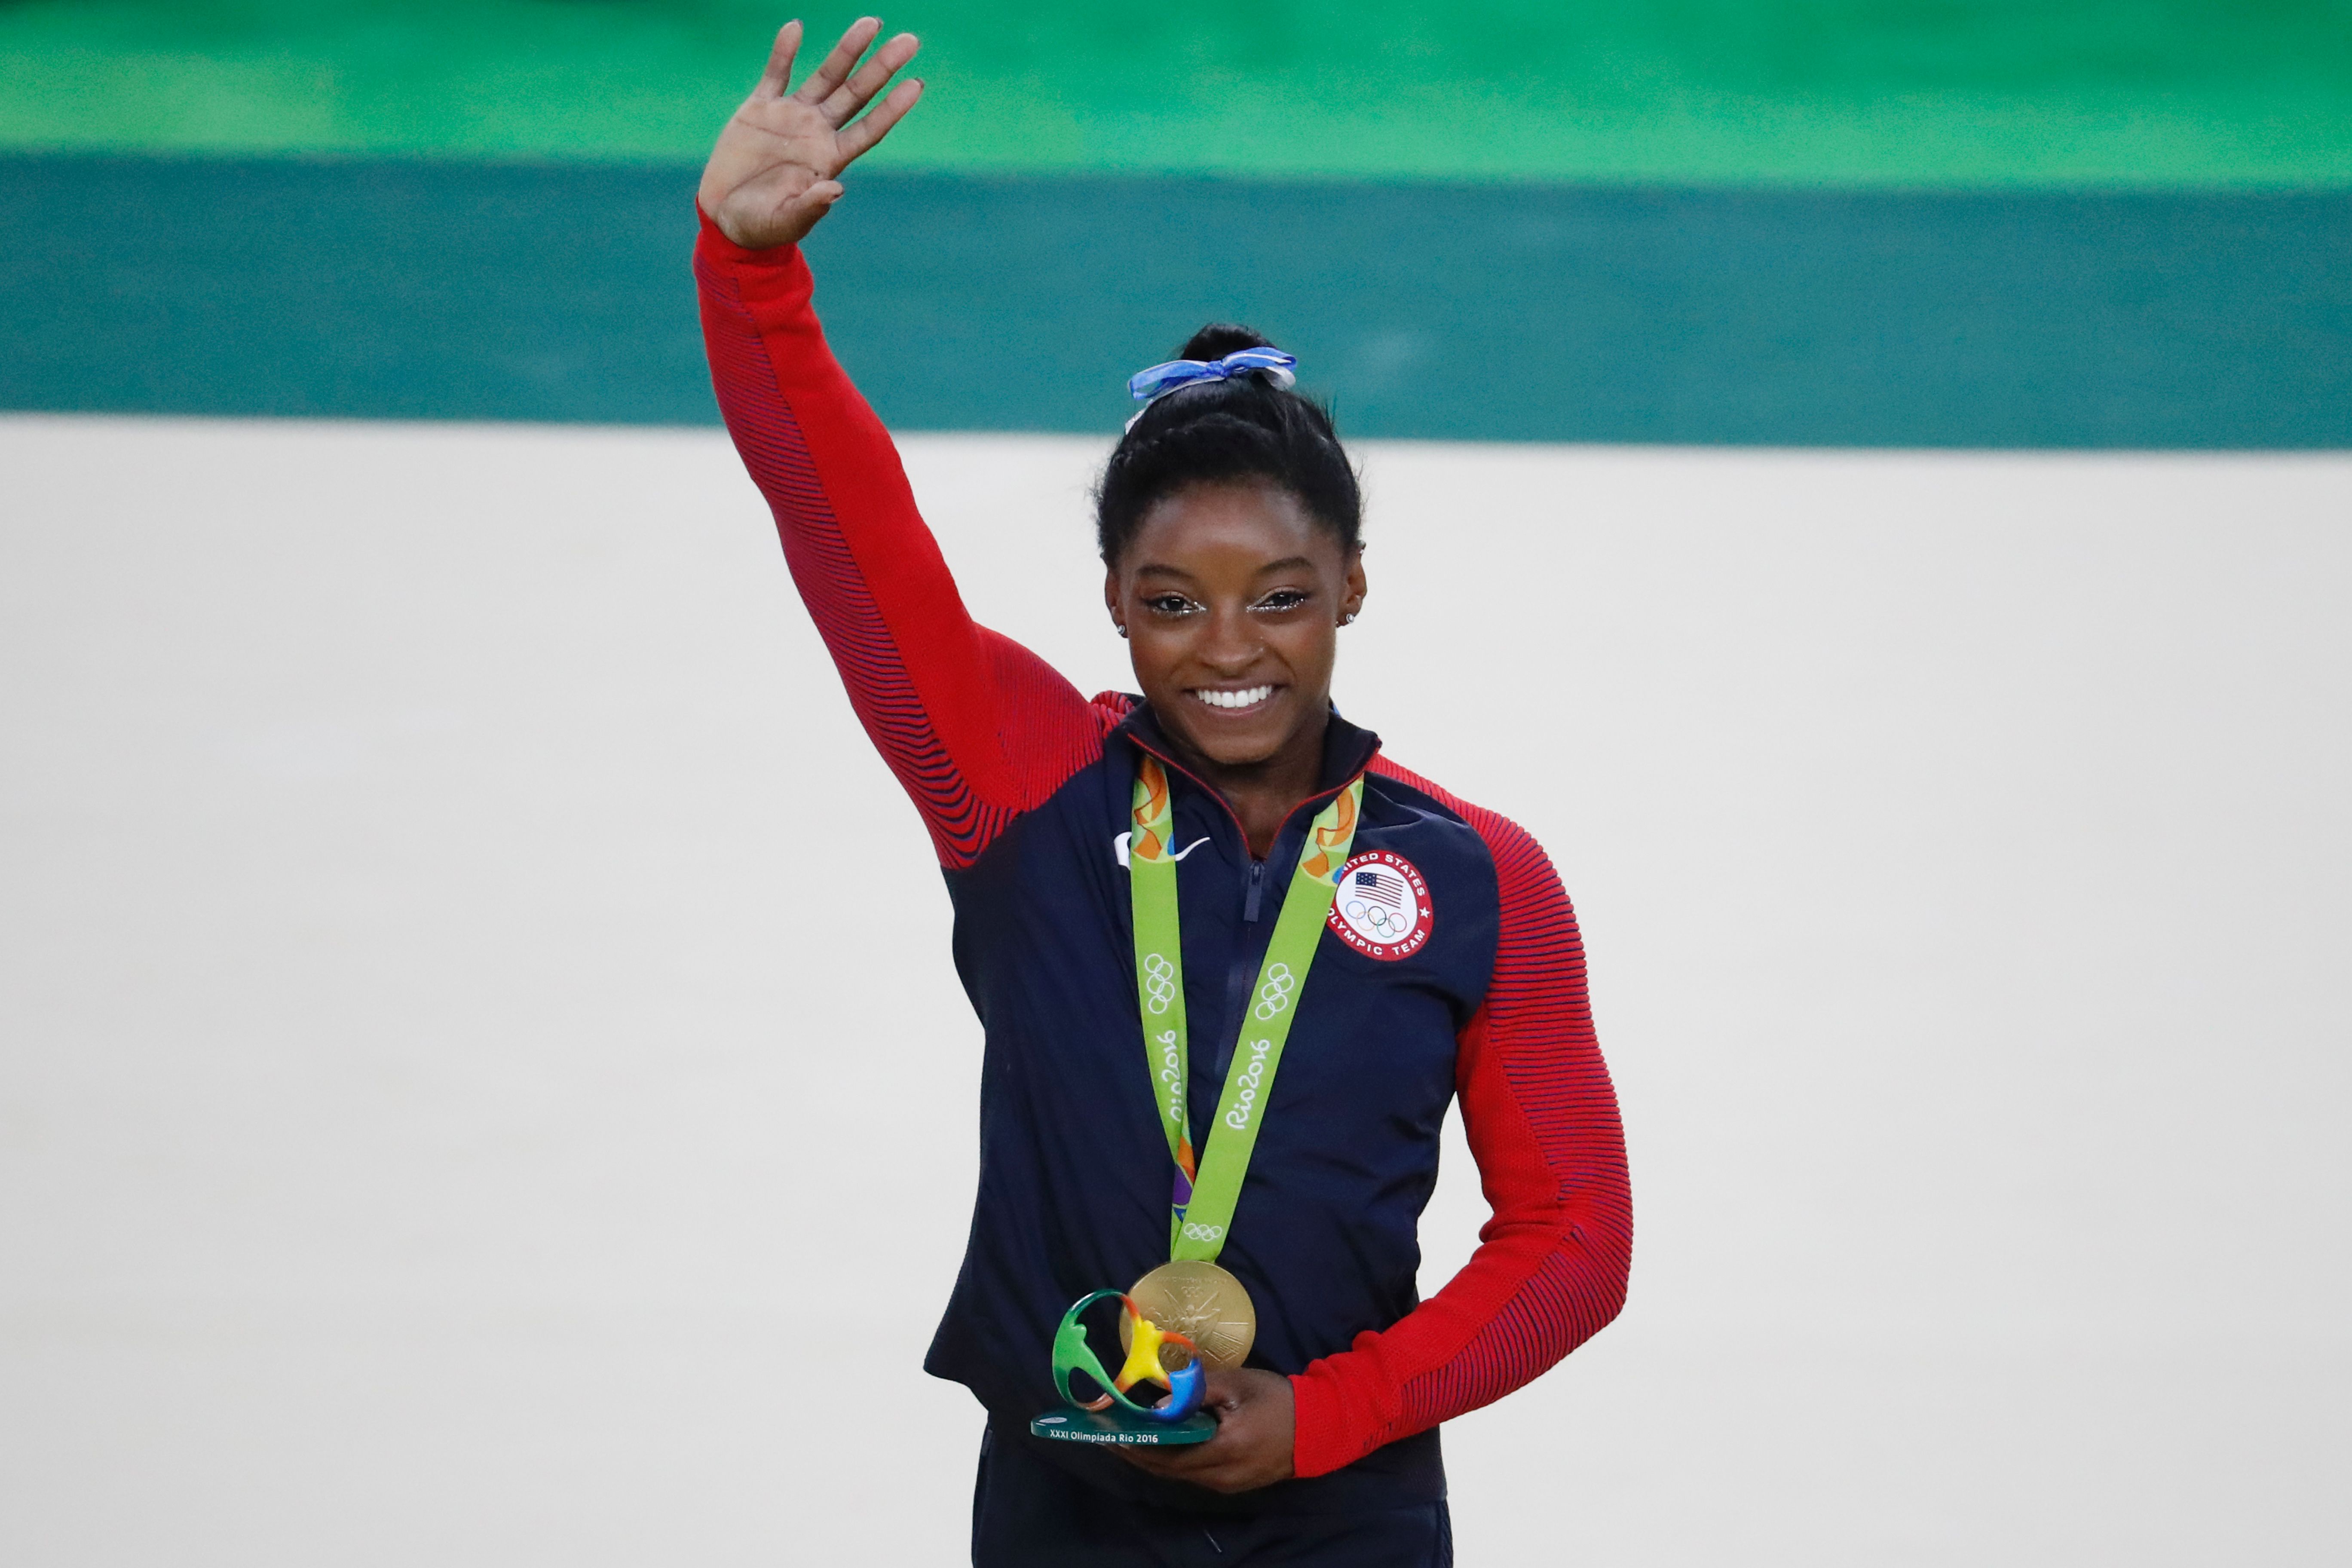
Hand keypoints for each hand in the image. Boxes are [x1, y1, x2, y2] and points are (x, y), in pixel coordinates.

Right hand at [697, 17, 922, 250]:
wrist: (725, 218)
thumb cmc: (762, 226)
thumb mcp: (787, 220)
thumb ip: (811, 206)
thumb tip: (837, 191)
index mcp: (829, 159)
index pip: (869, 128)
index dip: (892, 108)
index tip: (916, 84)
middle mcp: (817, 132)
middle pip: (856, 94)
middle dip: (881, 67)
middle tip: (909, 41)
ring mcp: (790, 117)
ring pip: (826, 76)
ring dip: (847, 50)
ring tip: (871, 23)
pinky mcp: (759, 109)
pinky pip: (776, 73)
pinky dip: (784, 51)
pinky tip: (796, 27)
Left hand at [1116, 1367, 1296, 1493]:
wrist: (1320, 1426)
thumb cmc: (1278, 1399)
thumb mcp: (1238, 1384)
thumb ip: (1197, 1390)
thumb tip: (1159, 1403)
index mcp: (1223, 1449)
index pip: (1166, 1456)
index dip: (1135, 1446)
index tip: (1109, 1432)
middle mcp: (1221, 1476)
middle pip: (1167, 1470)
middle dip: (1136, 1454)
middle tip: (1109, 1437)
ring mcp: (1228, 1484)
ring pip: (1179, 1474)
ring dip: (1152, 1458)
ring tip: (1128, 1438)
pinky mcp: (1234, 1483)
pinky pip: (1194, 1474)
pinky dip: (1173, 1460)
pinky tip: (1161, 1444)